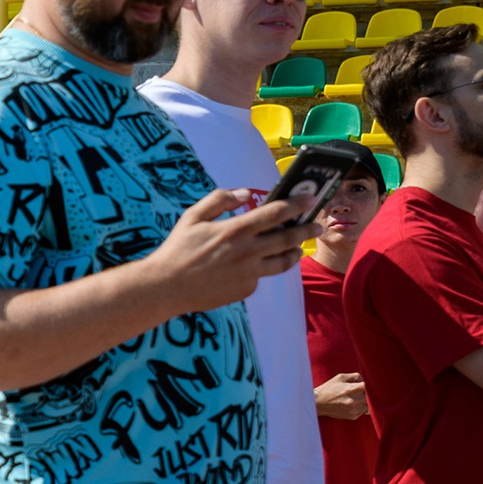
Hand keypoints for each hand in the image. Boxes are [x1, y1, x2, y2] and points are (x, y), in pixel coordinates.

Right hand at [139, 188, 314, 316]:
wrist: (166, 287)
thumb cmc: (177, 249)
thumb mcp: (192, 217)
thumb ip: (219, 200)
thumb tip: (244, 193)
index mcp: (235, 230)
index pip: (275, 213)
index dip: (296, 205)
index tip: (309, 200)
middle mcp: (247, 252)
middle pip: (288, 238)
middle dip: (306, 229)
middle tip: (316, 225)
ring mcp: (249, 273)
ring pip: (283, 262)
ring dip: (294, 252)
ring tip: (298, 248)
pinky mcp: (245, 290)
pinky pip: (261, 277)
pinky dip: (261, 269)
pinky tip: (256, 265)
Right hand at [314, 372, 367, 419]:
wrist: (318, 403)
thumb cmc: (328, 389)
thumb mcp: (340, 378)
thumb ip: (354, 376)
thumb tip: (364, 379)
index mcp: (352, 389)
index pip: (370, 387)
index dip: (371, 385)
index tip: (369, 384)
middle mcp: (354, 400)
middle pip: (371, 397)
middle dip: (368, 393)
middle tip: (362, 391)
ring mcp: (354, 409)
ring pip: (369, 405)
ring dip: (366, 402)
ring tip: (357, 398)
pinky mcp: (352, 416)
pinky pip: (363, 411)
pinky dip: (360, 408)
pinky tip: (352, 404)